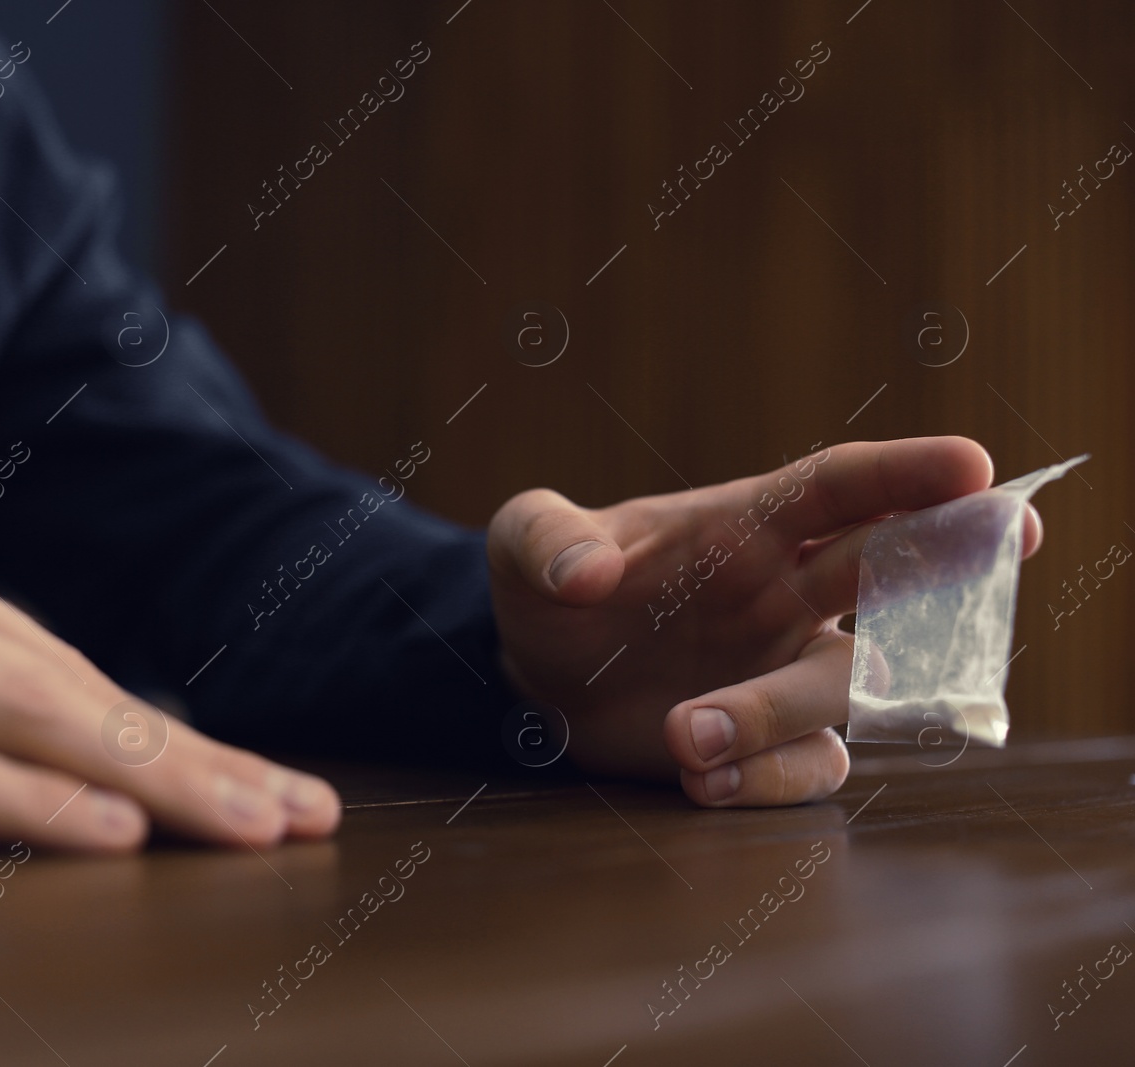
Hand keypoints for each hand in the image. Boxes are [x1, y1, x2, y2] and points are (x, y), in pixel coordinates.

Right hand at [0, 528, 339, 850]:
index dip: (168, 732)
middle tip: (304, 810)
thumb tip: (18, 745)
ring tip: (254, 830)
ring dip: (157, 783)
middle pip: (78, 693)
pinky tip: (108, 836)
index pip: (66, 669)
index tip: (253, 777)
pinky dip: (29, 802)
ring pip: (35, 723)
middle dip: (201, 759)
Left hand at [488, 438, 1043, 806]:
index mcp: (744, 521)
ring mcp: (788, 665)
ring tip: (685, 734)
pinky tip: (698, 778)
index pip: (838, 487)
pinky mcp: (773, 740)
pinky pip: (813, 764)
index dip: (904, 475)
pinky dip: (768, 777)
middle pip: (895, 571)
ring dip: (781, 710)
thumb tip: (585, 573)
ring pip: (849, 685)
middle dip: (954, 556)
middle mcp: (788, 590)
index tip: (971, 467)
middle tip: (1004, 542)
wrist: (534, 679)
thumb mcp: (522, 545)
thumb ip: (546, 540)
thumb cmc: (548, 591)